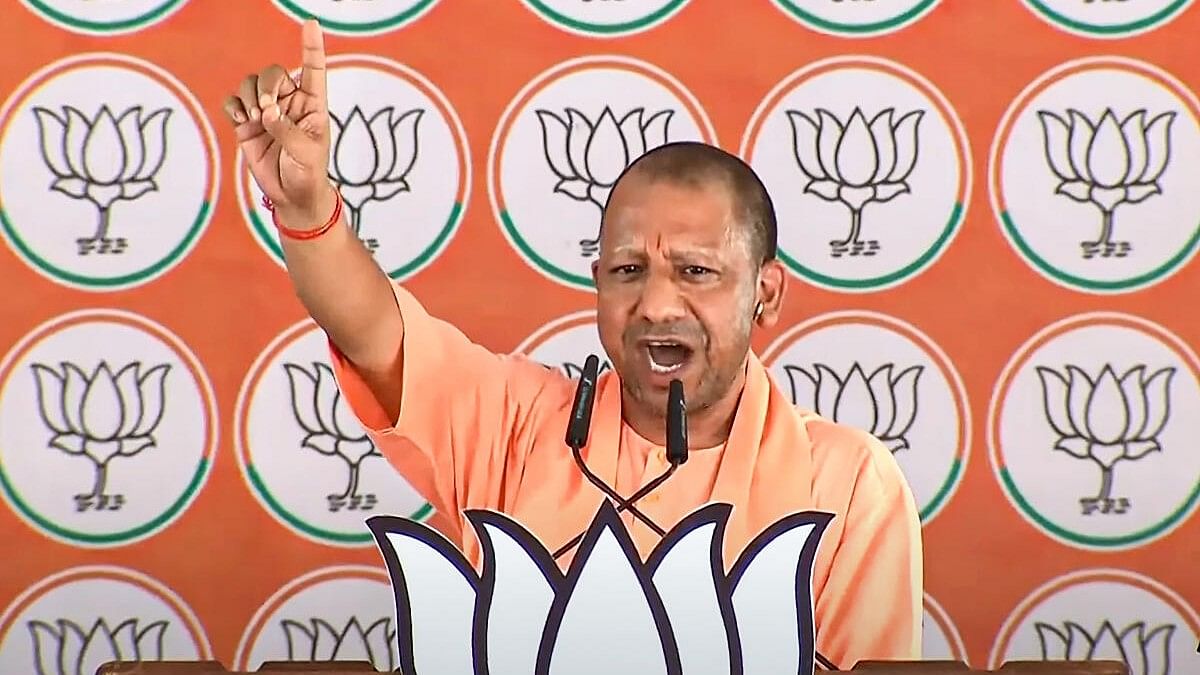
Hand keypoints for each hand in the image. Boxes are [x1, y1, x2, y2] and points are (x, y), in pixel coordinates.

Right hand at [223, 19, 336, 228]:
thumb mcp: (306, 153)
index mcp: (312, 104)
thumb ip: (287, 130)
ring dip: (249, 96)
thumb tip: (266, 113)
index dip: (312, 46)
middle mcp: (288, 102)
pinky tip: (242, 122)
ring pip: (250, 84)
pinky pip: (233, 101)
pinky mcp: (246, 123)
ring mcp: (266, 112)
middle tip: (266, 110)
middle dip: (266, 85)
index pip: (313, 69)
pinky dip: (233, 106)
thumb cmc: (308, 172)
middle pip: (273, 73)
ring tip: (255, 120)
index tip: (311, 24)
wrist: (291, 196)